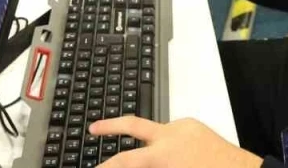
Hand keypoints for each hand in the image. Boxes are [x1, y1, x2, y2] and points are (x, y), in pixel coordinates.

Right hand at [92, 117, 261, 167]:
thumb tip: (131, 163)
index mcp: (163, 155)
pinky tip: (175, 157)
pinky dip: (167, 143)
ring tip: (149, 160)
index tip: (95, 167)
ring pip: (155, 130)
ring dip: (148, 143)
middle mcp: (171, 135)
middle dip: (110, 126)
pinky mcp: (194, 125)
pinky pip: (173, 132)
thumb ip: (147, 167)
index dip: (106, 165)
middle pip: (132, 124)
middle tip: (93, 128)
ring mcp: (184, 127)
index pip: (124, 160)